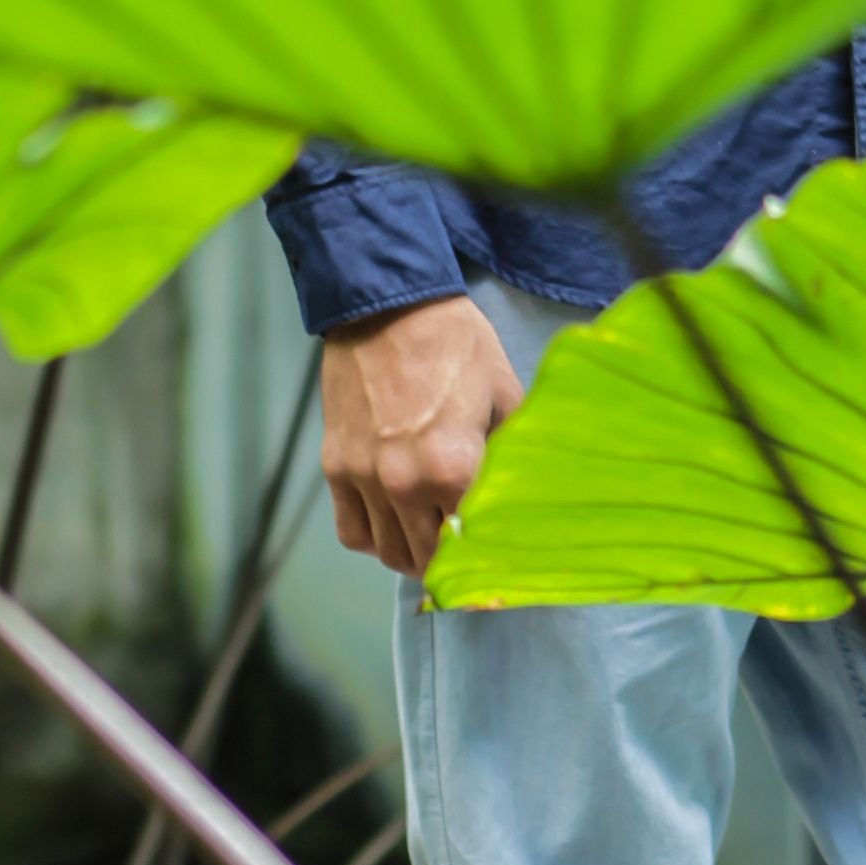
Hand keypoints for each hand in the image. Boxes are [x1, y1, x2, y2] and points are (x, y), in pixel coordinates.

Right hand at [320, 295, 525, 578]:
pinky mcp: (336, 467)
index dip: (488, 551)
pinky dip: (373, 537)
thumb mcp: (504, 393)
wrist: (386, 306)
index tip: (498, 552)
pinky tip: (391, 523)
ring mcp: (365, 478)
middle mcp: (405, 483)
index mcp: (454, 467)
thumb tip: (528, 490)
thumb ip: (512, 450)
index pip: (472, 541)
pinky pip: (351, 530)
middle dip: (450, 558)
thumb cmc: (454, 344)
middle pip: (429, 558)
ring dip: (412, 553)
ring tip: (430, 538)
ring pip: (388, 553)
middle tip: (466, 547)